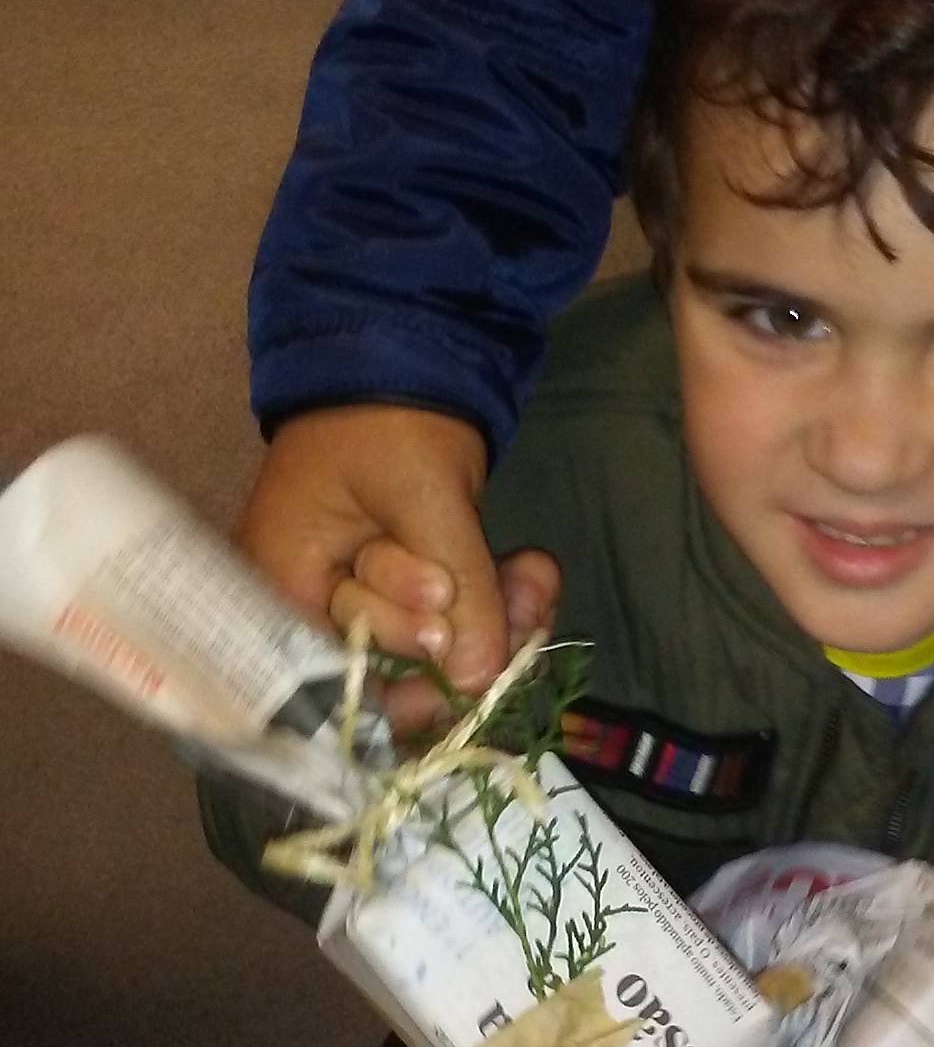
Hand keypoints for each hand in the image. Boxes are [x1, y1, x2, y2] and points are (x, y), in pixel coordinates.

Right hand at [236, 405, 553, 728]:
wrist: (405, 357)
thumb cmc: (385, 421)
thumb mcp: (422, 496)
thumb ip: (457, 586)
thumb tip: (481, 678)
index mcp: (284, 585)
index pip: (331, 680)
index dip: (397, 689)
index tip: (453, 669)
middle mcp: (317, 605)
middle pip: (391, 668)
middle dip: (463, 641)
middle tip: (518, 611)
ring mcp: (370, 595)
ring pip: (436, 647)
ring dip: (495, 621)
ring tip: (535, 581)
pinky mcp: (414, 586)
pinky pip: (457, 617)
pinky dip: (500, 600)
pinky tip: (534, 572)